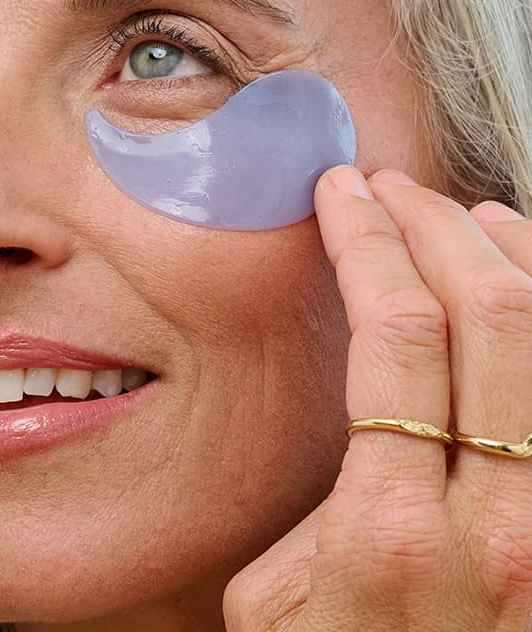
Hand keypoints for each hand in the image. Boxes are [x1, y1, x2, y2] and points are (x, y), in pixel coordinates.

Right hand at [223, 166, 531, 631]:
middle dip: (430, 225)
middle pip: (484, 314)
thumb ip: (304, 508)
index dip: (365, 240)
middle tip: (388, 188)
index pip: (392, 330)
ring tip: (456, 210)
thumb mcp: (272, 602)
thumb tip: (339, 422)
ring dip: (505, 252)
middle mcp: (495, 522)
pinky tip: (521, 274)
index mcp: (388, 530)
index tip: (339, 195)